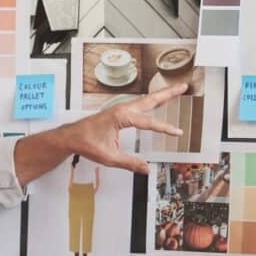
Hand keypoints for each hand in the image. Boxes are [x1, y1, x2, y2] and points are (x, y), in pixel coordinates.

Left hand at [55, 84, 186, 174]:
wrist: (71, 136)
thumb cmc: (87, 144)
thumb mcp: (109, 157)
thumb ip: (129, 163)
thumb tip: (147, 169)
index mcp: (121, 117)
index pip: (148, 123)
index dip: (165, 128)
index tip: (178, 132)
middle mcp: (122, 109)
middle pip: (150, 100)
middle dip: (168, 93)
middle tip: (184, 86)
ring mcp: (120, 109)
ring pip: (145, 100)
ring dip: (161, 95)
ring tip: (177, 90)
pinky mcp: (119, 112)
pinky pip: (139, 105)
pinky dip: (151, 101)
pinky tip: (157, 102)